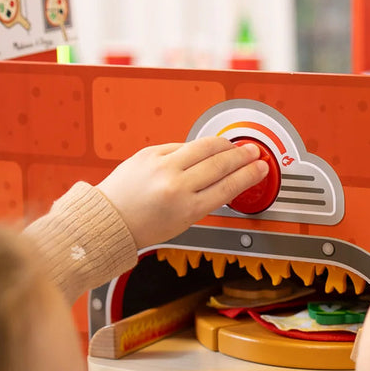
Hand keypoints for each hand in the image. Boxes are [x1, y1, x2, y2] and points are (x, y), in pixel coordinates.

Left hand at [98, 139, 267, 248]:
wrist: (109, 219)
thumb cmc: (143, 226)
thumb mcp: (183, 222)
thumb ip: (205, 199)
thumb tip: (227, 178)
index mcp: (187, 208)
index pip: (229, 186)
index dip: (249, 174)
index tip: (260, 168)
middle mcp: (176, 185)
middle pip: (221, 163)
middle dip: (242, 156)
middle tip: (253, 152)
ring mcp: (162, 166)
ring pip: (204, 146)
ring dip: (225, 145)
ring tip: (234, 146)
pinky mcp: (150, 152)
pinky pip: (181, 145)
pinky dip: (196, 147)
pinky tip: (204, 149)